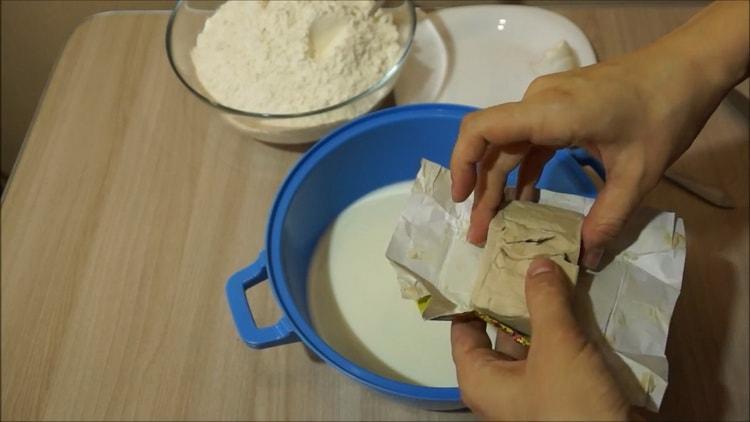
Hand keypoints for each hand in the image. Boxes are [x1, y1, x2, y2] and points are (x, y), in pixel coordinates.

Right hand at [450, 2, 748, 267]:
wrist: (688, 66)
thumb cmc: (664, 113)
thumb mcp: (639, 174)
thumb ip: (608, 219)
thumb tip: (585, 260)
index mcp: (550, 112)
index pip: (482, 129)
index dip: (461, 164)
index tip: (462, 201)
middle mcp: (538, 103)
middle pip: (492, 146)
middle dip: (482, 192)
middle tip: (481, 235)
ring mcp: (546, 102)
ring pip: (508, 145)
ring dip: (499, 183)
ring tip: (497, 224)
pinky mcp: (558, 107)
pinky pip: (528, 140)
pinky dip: (522, 170)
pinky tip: (526, 200)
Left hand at [451, 258, 629, 420]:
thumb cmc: (569, 404)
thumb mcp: (556, 347)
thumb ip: (544, 301)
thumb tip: (536, 261)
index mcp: (479, 378)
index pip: (463, 329)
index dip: (472, 297)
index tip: (487, 264)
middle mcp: (501, 386)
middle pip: (501, 332)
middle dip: (517, 298)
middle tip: (530, 259)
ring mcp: (533, 391)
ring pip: (534, 342)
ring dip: (546, 313)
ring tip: (557, 271)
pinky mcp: (563, 395)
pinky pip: (558, 356)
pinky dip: (566, 332)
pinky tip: (580, 304)